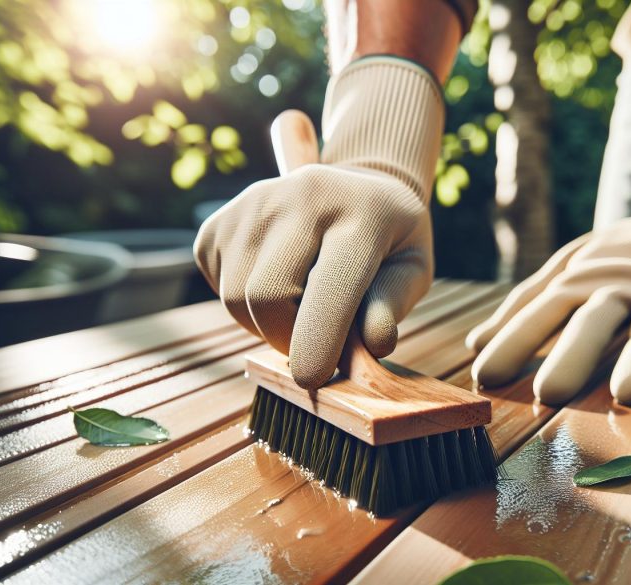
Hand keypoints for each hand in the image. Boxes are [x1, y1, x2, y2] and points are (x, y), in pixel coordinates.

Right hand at [194, 57, 443, 388]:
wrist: (358, 186)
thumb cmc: (390, 240)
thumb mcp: (413, 269)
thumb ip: (391, 306)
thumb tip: (372, 345)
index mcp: (360, 212)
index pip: (330, 286)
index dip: (319, 342)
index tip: (313, 379)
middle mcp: (302, 196)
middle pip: (267, 296)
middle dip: (287, 340)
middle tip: (316, 346)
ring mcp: (252, 204)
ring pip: (235, 299)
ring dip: (265, 326)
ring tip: (300, 311)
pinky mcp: (218, 223)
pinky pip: (217, 288)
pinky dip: (243, 307)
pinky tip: (277, 286)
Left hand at [467, 200, 630, 404]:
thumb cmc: (614, 257)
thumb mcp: (565, 270)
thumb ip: (524, 307)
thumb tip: (475, 344)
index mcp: (580, 280)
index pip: (541, 312)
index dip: (513, 342)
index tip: (485, 377)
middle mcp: (619, 287)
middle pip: (593, 321)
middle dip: (571, 354)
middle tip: (548, 392)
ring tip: (629, 393)